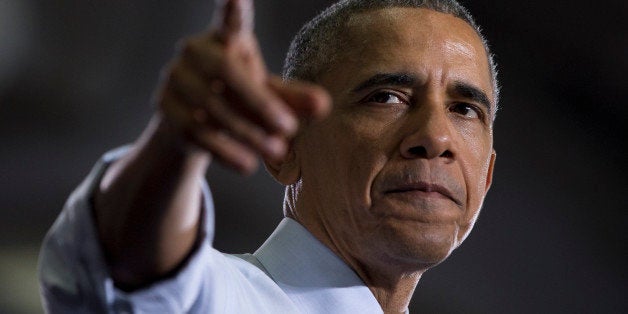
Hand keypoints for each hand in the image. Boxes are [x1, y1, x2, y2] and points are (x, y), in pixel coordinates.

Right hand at [155, 0, 329, 173]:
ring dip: (249, 134)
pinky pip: (198, 133)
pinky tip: (248, 164)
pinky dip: (226, 151)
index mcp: (224, 39)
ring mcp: (176, 81)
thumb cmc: (237, 96)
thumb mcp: (267, 94)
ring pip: (214, 109)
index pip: (231, 22)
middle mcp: (194, 53)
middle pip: (227, 72)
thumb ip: (293, 98)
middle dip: (261, 104)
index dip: (233, 9)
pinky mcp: (167, 111)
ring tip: (278, 151)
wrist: (190, 122)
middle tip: (290, 129)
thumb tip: (324, 106)